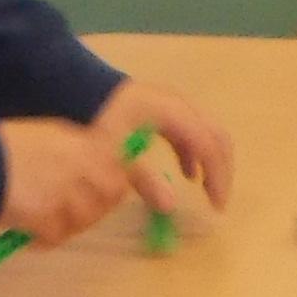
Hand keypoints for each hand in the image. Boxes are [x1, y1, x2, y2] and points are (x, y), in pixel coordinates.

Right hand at [0, 117, 135, 246]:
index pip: (117, 165)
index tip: (99, 193)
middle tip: (74, 218)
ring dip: (67, 227)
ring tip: (45, 226)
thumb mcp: (43, 136)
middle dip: (97, 208)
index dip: (111, 183)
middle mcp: (78, 163)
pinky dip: (44, 241)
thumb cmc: (0, 148)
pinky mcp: (47, 215)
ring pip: (84, 219)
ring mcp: (65, 190)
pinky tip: (29, 236)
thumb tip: (90, 174)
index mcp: (78, 141)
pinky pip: (56, 237)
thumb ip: (71, 151)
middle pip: (111, 193)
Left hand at [90, 80, 236, 221]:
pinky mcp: (164, 109)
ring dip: (210, 162)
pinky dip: (195, 154)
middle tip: (217, 201)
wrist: (76, 90)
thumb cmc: (94, 121)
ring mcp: (172, 104)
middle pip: (215, 136)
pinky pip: (191, 132)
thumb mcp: (115, 154)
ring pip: (207, 133)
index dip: (217, 176)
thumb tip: (170, 206)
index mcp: (170, 111)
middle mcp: (178, 104)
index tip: (215, 206)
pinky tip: (187, 173)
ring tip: (205, 191)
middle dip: (220, 170)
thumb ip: (144, 180)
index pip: (208, 144)